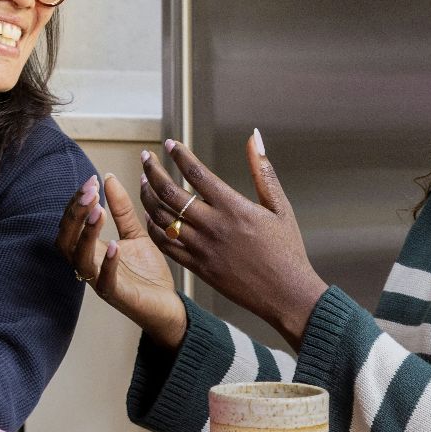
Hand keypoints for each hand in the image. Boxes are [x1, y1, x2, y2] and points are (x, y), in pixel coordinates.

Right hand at [55, 172, 188, 350]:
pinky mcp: (118, 296)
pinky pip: (104, 282)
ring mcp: (101, 281)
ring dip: (86, 234)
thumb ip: (122, 209)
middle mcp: (90, 265)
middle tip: (90, 192)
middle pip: (66, 240)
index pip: (70, 224)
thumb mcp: (136, 234)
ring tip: (99, 211)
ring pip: (79, 259)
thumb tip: (108, 178)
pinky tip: (114, 245)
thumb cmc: (148, 273)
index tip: (91, 181)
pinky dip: (107, 263)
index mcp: (91, 250)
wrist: (168, 306)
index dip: (76, 202)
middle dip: (75, 214)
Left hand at [139, 132, 328, 348]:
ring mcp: (202, 248)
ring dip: (148, 196)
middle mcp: (213, 226)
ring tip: (143, 181)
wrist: (285, 294)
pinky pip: (166, 245)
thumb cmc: (287, 249)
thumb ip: (262, 171)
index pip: (196, 173)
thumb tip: (255, 137)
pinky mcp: (197, 267)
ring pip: (163, 218)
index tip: (169, 144)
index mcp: (233, 208)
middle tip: (146, 157)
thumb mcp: (280, 206)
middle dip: (153, 171)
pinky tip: (151, 215)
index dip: (179, 155)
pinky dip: (154, 227)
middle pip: (171, 193)